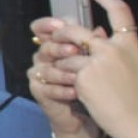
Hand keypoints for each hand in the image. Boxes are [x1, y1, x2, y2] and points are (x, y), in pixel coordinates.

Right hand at [29, 15, 96, 137]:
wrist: (83, 112)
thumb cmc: (90, 81)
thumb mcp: (94, 60)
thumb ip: (94, 43)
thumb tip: (99, 30)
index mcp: (54, 44)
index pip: (42, 28)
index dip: (47, 25)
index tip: (60, 25)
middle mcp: (43, 56)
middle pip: (44, 47)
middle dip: (59, 48)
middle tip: (74, 51)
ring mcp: (38, 73)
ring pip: (46, 68)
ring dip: (63, 72)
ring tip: (78, 77)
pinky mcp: (37, 90)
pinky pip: (46, 88)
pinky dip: (61, 90)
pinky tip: (75, 92)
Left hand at [53, 0, 137, 137]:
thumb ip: (120, 52)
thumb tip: (101, 38)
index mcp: (131, 45)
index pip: (120, 11)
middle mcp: (113, 49)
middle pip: (76, 30)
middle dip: (61, 33)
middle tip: (55, 38)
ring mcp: (97, 62)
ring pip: (67, 55)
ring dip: (64, 65)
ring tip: (75, 80)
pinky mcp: (84, 78)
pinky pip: (66, 72)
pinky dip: (67, 80)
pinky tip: (76, 92)